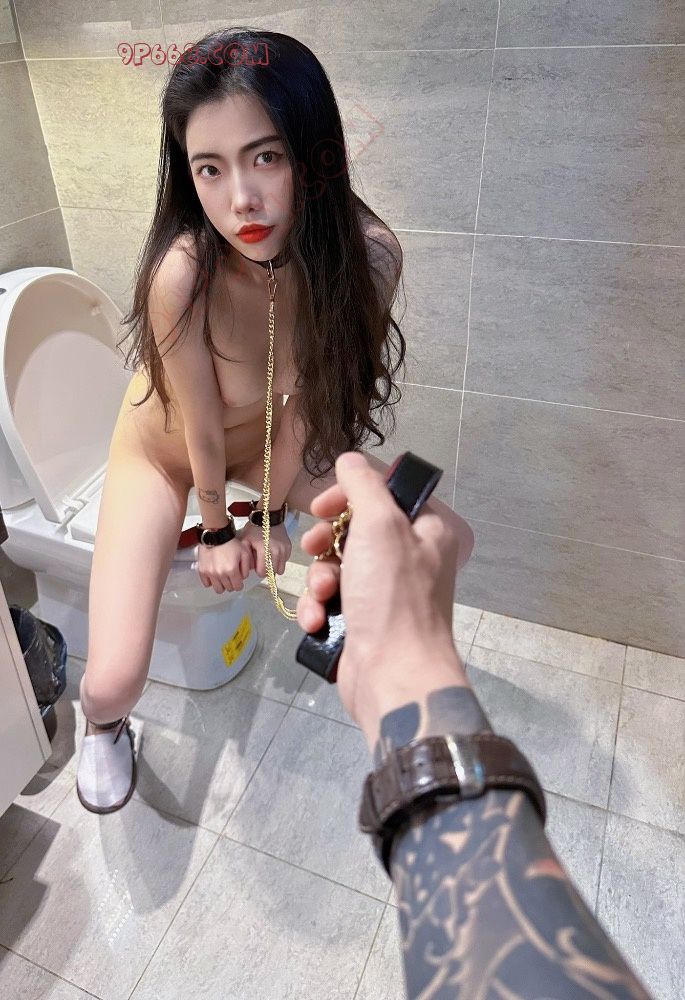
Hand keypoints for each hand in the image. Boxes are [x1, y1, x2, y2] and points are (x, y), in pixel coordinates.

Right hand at [196, 535, 254, 592]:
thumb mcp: (245, 553)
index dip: (240, 584)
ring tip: (223, 576)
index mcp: (232, 570)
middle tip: (231, 575)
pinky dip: (211, 581)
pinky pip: (207, 584)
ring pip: (218, 589)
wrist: (215, 535)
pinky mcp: (202, 571)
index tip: (238, 580)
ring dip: (222, 585)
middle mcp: (220, 573)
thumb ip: (247, 567)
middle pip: (228, 589)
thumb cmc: (230, 542)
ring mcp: (210, 573)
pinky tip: (214, 575)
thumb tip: (243, 577)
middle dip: (231, 583)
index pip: (238, 587)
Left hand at [239, 520, 291, 578]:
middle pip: (273, 572)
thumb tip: (250, 570)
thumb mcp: (245, 541)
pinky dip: (280, 560)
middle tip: (263, 564)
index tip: (257, 568)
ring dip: (274, 567)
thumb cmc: (255, 528)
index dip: (259, 571)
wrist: (268, 516)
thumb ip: (246, 556)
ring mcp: (284, 549)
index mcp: (264, 550)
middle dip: (267, 570)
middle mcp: (276, 550)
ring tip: (269, 560)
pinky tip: (274, 554)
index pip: (263, 572)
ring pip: (280, 569)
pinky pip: (285, 561)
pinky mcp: (289, 547)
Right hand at [297, 452, 471, 728]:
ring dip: (319, 579)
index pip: (386, 493)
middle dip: (326, 541)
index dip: (350, 494)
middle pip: (355, 530)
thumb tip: (349, 460)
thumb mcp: (380, 525)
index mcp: (428, 531)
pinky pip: (331, 601)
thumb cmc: (393, 595)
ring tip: (323, 595)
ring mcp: (387, 594)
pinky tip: (318, 620)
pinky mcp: (364, 623)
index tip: (322, 506)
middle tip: (313, 546)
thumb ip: (363, 485)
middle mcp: (411, 559)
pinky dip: (319, 608)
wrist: (394, 676)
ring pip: (337, 568)